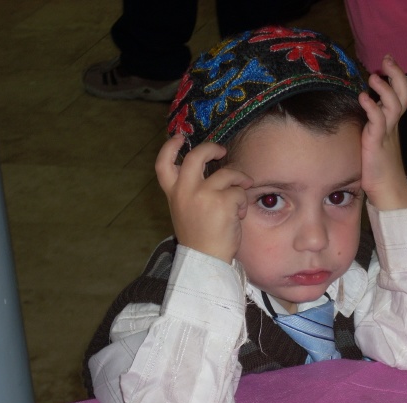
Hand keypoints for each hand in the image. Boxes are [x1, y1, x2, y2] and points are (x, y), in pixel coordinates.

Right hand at [155, 135, 253, 263]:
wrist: (206, 261)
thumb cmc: (200, 239)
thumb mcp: (185, 211)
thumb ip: (190, 191)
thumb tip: (207, 171)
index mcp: (173, 194)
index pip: (163, 164)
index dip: (170, 147)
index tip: (179, 137)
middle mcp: (185, 191)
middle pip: (196, 156)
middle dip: (211, 148)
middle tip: (222, 150)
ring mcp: (203, 195)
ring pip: (227, 173)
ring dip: (240, 179)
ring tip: (243, 190)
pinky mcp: (222, 202)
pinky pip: (239, 192)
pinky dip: (243, 201)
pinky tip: (239, 215)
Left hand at [359, 55, 406, 209]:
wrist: (387, 190)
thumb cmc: (379, 167)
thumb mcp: (377, 139)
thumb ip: (374, 123)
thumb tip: (363, 107)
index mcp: (394, 123)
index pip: (402, 94)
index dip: (398, 77)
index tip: (388, 61)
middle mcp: (393, 125)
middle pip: (403, 95)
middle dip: (397, 75)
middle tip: (387, 59)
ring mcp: (386, 134)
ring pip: (393, 105)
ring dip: (384, 89)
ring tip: (374, 76)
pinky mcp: (376, 144)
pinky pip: (377, 122)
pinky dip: (371, 107)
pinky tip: (363, 97)